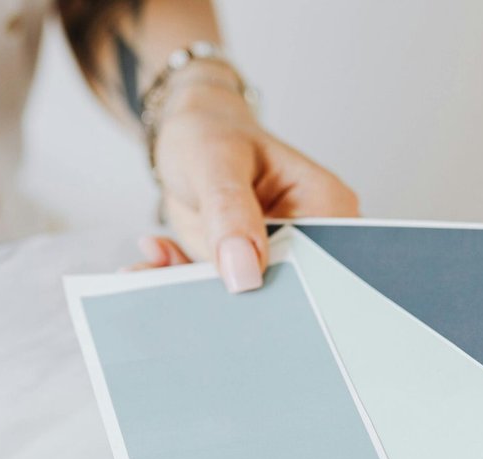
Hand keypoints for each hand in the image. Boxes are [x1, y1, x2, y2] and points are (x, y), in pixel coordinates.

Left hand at [133, 75, 359, 290]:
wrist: (188, 138)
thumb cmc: (212, 133)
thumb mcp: (216, 162)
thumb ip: (230, 214)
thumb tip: (245, 274)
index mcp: (324, 204)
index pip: (322, 264)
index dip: (287, 287)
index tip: (239, 290)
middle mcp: (305, 238)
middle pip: (286, 291)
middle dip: (233, 296)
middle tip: (186, 281)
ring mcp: (271, 258)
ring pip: (242, 300)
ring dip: (196, 290)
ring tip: (162, 265)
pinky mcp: (238, 271)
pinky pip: (212, 294)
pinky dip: (179, 280)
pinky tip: (158, 256)